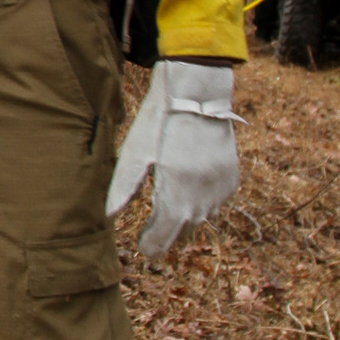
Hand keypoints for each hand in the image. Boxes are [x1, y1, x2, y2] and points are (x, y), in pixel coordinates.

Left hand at [106, 61, 239, 261]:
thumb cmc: (159, 123)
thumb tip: (108, 216)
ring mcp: (221, 193)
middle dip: (165, 229)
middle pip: (181, 234)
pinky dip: (201, 199)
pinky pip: (214, 203)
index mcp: (175, 201)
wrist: (198, 95)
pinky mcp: (231, 181)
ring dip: (184, 214)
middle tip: (152, 214)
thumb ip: (122, 188)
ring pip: (200, 219)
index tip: (139, 237)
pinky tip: (190, 178)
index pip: (160, 243)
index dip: (147, 244)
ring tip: (170, 190)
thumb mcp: (134, 153)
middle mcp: (203, 204)